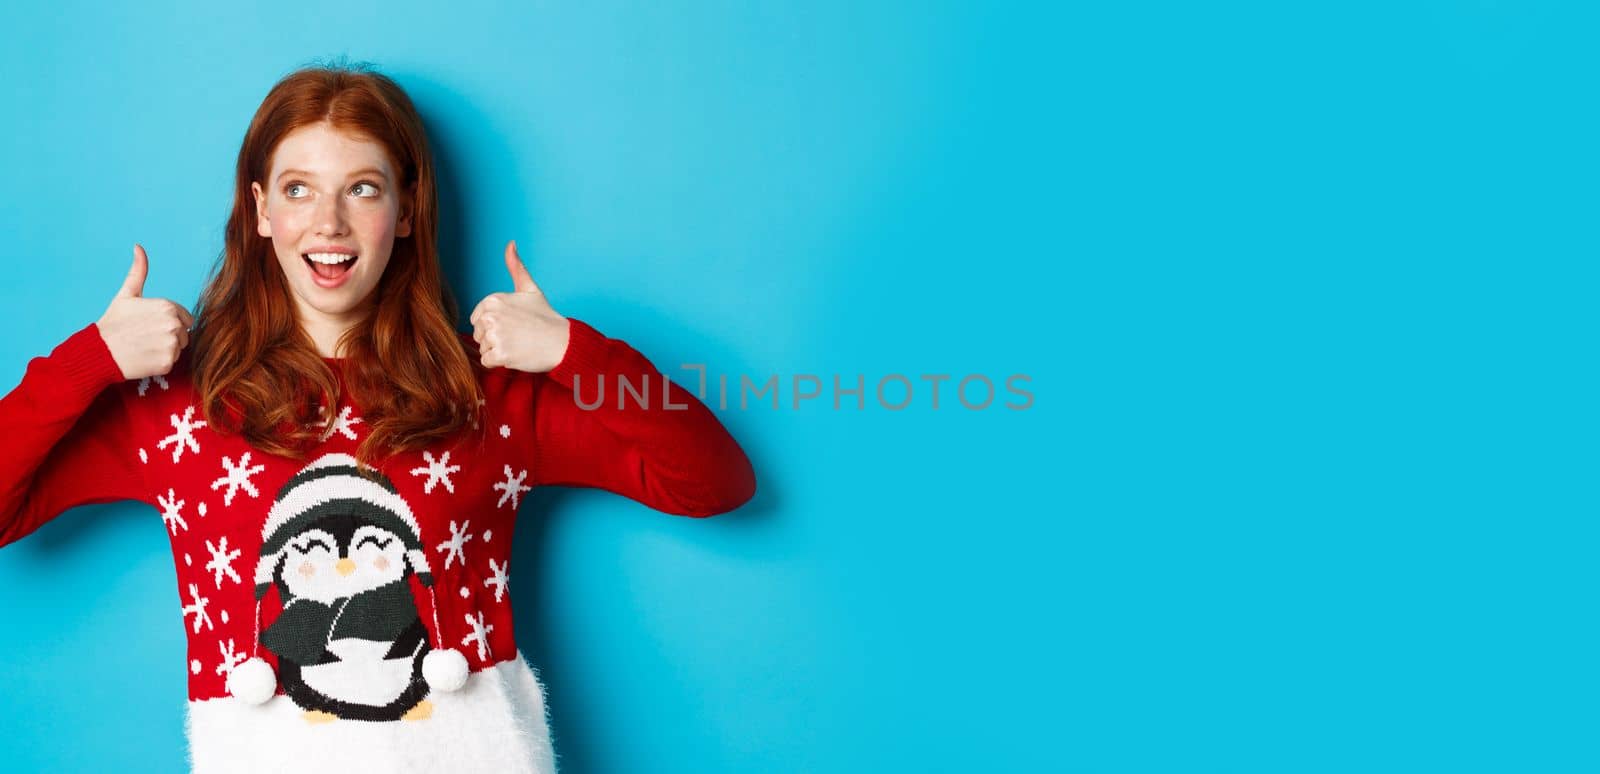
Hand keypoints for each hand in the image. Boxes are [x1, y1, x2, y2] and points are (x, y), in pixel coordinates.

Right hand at [96, 244, 193, 380]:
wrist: (100, 351)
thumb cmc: (114, 323)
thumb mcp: (127, 295)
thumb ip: (138, 272)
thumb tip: (138, 247)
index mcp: (168, 306)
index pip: (185, 318)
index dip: (169, 323)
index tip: (150, 326)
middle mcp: (173, 324)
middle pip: (185, 333)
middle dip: (169, 336)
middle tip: (146, 337)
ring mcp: (171, 344)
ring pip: (180, 348)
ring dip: (166, 349)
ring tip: (145, 346)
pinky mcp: (168, 362)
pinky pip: (172, 362)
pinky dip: (161, 363)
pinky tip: (145, 358)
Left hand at [468, 241, 569, 371]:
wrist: (562, 342)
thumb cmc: (546, 317)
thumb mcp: (530, 289)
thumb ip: (516, 267)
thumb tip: (510, 243)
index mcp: (493, 300)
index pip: (477, 319)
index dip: (493, 325)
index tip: (512, 325)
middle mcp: (491, 316)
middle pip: (478, 334)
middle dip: (494, 339)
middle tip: (517, 336)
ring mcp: (495, 335)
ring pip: (483, 348)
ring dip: (498, 351)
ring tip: (518, 344)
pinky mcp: (500, 354)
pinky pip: (487, 362)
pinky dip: (500, 362)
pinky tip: (516, 354)